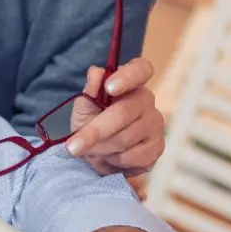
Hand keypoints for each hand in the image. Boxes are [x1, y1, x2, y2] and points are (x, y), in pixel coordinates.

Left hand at [64, 57, 164, 175]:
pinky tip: (110, 157)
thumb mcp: (83, 107)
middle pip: (124, 112)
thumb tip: (96, 73)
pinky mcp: (157, 147)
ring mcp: (155, 124)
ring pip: (125, 138)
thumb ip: (89, 91)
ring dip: (101, 149)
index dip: (127, 77)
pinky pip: (133, 157)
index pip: (140, 70)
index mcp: (131, 82)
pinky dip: (115, 161)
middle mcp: (147, 100)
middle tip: (73, 147)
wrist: (97, 153)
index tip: (108, 88)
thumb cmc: (92, 123)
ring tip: (93, 150)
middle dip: (95, 131)